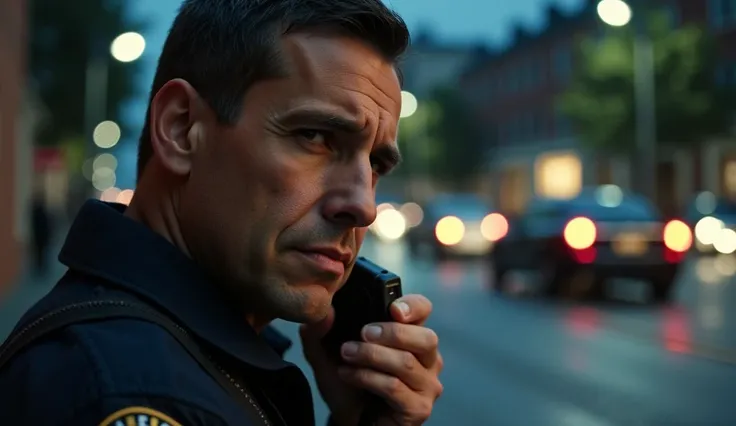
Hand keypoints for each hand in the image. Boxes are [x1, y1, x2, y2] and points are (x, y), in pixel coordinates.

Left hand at [300, 294, 442, 425]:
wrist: (347, 421)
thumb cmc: (347, 384)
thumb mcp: (328, 353)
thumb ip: (320, 330)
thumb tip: (326, 311)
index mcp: (412, 337)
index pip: (424, 311)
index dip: (413, 306)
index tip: (393, 309)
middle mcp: (428, 360)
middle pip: (426, 338)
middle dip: (392, 333)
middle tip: (363, 333)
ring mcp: (426, 386)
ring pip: (407, 362)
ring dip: (372, 355)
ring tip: (347, 354)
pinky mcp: (418, 409)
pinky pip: (395, 387)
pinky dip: (368, 378)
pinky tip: (348, 375)